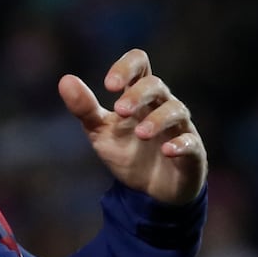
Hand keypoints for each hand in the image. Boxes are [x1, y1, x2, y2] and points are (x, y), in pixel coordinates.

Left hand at [58, 48, 206, 203]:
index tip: (108, 85)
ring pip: (176, 110)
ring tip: (140, 134)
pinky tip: (166, 151)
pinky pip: (191, 143)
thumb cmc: (127, 152)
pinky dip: (180, 145)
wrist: (149, 192)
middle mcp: (162, 106)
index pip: (140, 64)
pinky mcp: (192, 153)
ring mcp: (179, 128)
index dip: (126, 67)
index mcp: (140, 96)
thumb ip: (84, 108)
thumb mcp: (100, 131)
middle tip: (120, 111)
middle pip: (156, 85)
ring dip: (157, 120)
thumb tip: (65, 80)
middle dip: (138, 95)